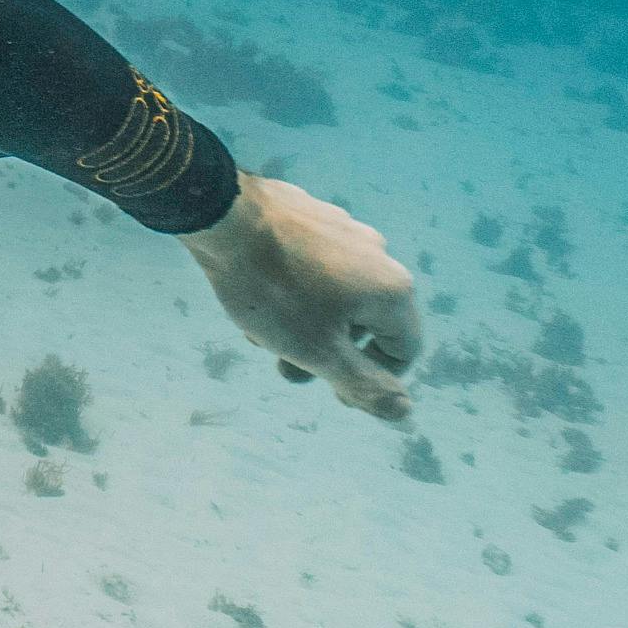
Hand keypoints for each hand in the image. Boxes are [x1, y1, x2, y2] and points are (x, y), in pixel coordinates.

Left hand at [180, 176, 421, 421]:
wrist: (222, 216)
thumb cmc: (272, 289)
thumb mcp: (318, 351)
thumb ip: (364, 384)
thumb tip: (405, 412)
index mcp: (393, 289)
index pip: (404, 350)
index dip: (373, 380)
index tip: (332, 390)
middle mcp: (380, 254)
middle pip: (366, 322)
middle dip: (328, 352)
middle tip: (285, 368)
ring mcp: (345, 229)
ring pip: (335, 295)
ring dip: (305, 322)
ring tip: (260, 331)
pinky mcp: (312, 215)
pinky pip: (313, 265)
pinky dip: (293, 288)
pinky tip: (255, 294)